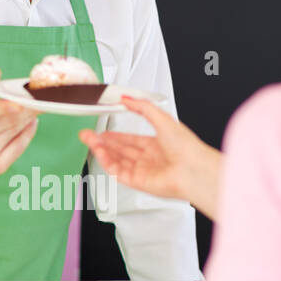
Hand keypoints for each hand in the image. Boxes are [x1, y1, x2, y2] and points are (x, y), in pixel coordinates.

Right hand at [0, 69, 37, 178]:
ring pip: (14, 132)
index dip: (4, 106)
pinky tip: (30, 123)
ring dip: (28, 118)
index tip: (21, 102)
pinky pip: (19, 147)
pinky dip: (27, 133)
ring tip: (35, 107)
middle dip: (26, 108)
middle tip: (38, 98)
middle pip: (6, 121)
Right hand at [80, 96, 222, 219]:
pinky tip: (99, 152)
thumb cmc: (187, 148)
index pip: (131, 140)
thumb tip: (127, 98)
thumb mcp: (163, 118)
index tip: (102, 130)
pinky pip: (117, 171)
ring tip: (89, 140)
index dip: (115, 136)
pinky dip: (106, 161)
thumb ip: (143, 108)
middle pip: (120, 150)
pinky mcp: (138, 182)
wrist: (193, 170)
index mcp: (158, 145)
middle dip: (102, 142)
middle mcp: (150, 159)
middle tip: (87, 134)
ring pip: (116, 160)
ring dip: (101, 150)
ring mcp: (143, 171)